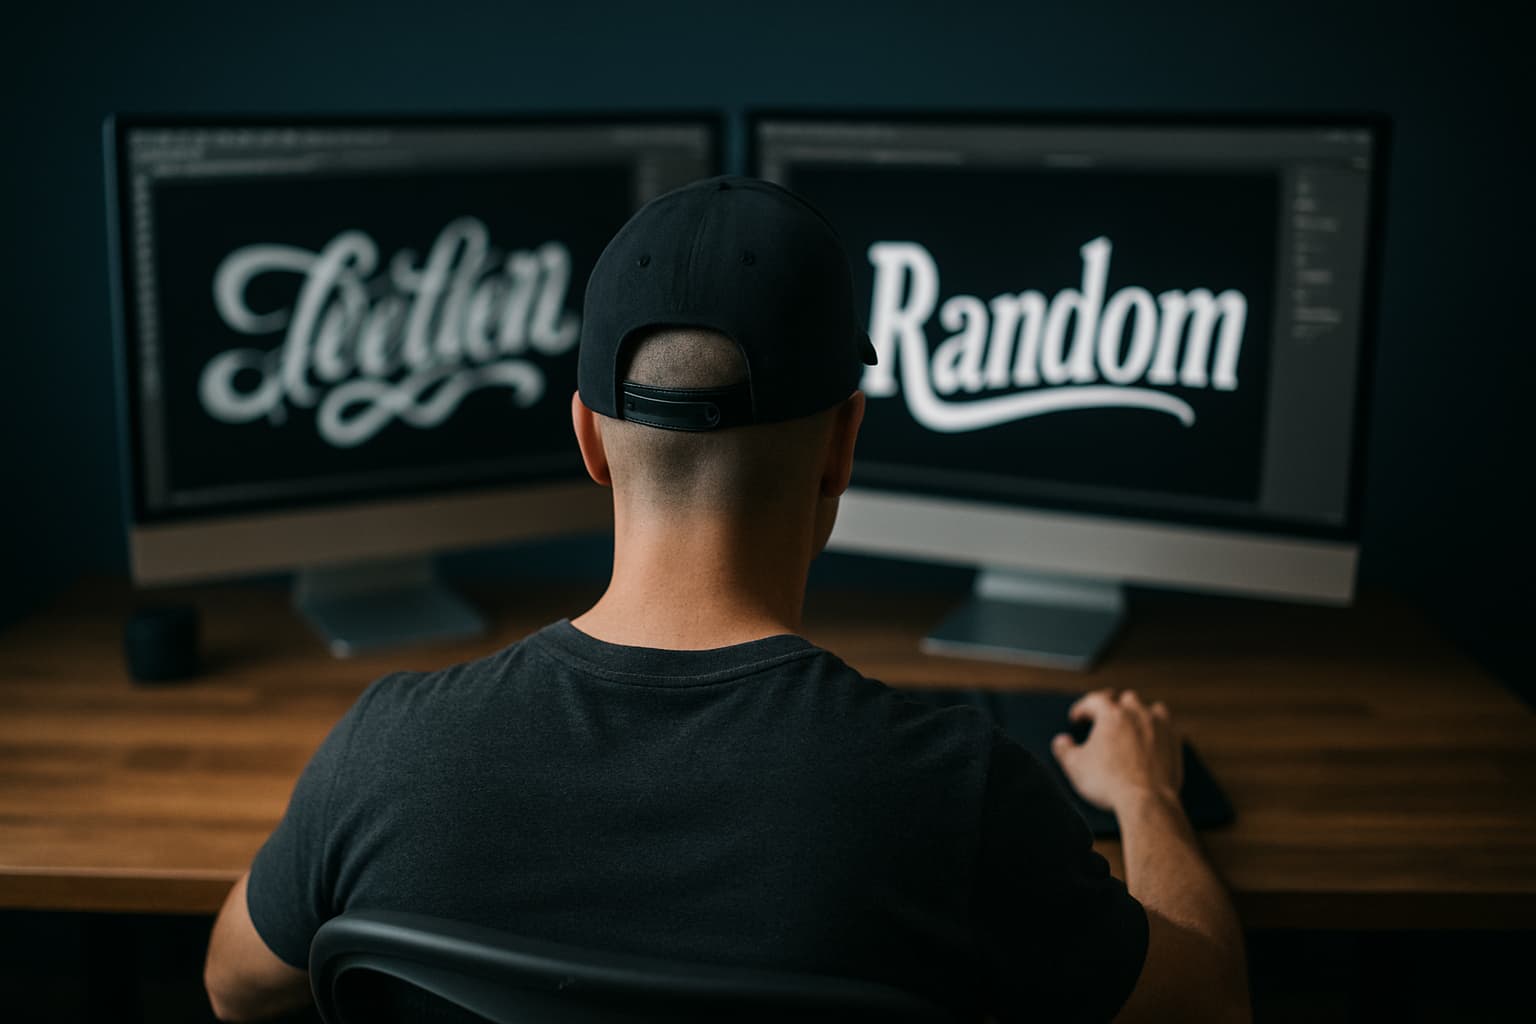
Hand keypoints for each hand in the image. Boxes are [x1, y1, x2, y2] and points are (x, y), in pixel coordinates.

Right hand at [1051, 689, 1183, 813]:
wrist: (1146, 801)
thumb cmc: (1110, 782)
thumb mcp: (1075, 766)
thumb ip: (1064, 749)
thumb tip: (1061, 741)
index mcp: (1111, 714)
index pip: (1094, 700)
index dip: (1083, 708)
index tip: (1078, 718)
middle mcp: (1137, 714)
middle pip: (1125, 699)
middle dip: (1114, 706)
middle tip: (1105, 719)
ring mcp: (1159, 727)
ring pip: (1151, 709)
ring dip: (1140, 714)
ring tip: (1132, 725)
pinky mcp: (1175, 742)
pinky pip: (1168, 728)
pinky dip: (1159, 731)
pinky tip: (1153, 741)